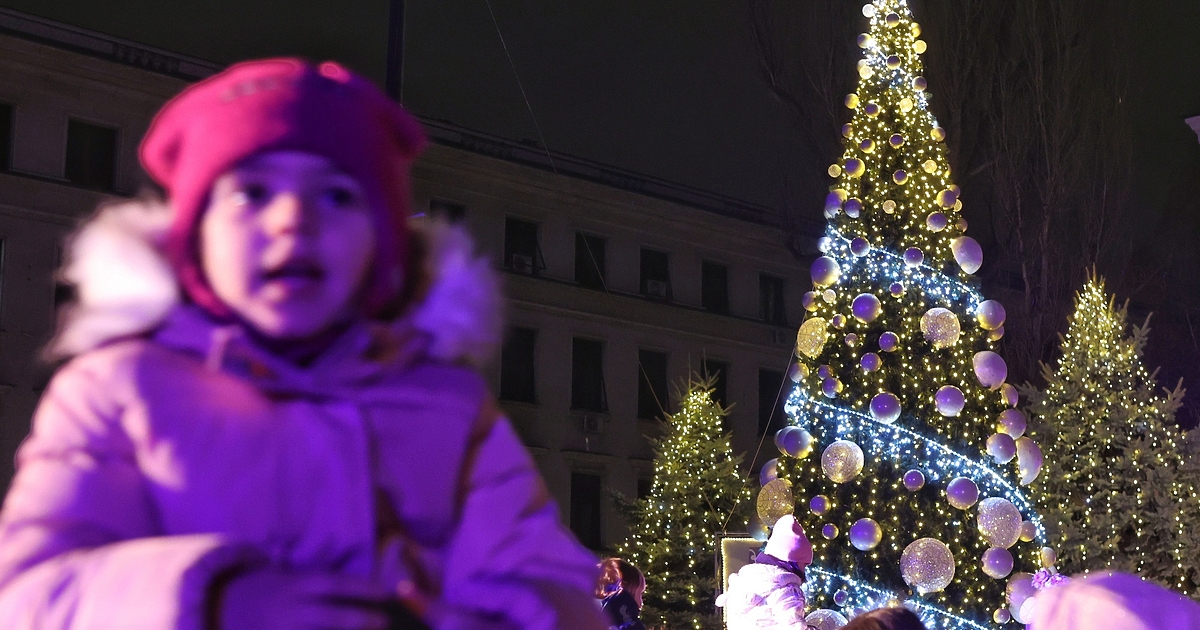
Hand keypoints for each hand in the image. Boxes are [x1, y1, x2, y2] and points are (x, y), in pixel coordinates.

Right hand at [216, 567, 393, 629]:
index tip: (384, 591)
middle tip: (383, 621)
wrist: (212, 607)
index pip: (333, 583)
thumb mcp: (283, 577)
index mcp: (293, 585)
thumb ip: (312, 582)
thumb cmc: (259, 590)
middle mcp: (288, 609)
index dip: (360, 586)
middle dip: (358, 618)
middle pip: (329, 615)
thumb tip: (354, 579)